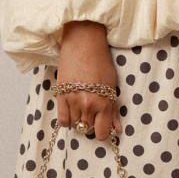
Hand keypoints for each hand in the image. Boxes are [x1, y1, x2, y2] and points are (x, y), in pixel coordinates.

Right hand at [55, 21, 122, 140]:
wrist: (83, 44)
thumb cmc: (101, 63)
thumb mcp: (112, 87)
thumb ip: (113, 110)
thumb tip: (117, 130)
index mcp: (104, 103)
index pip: (102, 133)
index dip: (102, 132)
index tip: (101, 127)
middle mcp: (88, 105)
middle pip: (88, 129)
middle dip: (91, 124)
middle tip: (92, 112)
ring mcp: (73, 101)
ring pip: (75, 124)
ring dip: (79, 120)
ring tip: (82, 107)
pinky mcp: (61, 95)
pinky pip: (62, 120)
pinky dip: (67, 119)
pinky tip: (72, 110)